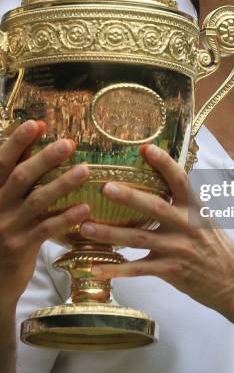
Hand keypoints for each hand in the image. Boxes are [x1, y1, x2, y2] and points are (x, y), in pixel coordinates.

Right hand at [0, 120, 89, 307]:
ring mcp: (6, 228)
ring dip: (62, 184)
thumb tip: (37, 131)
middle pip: (20, 178)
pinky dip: (66, 217)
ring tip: (85, 171)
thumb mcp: (4, 200)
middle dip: (45, 159)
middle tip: (69, 144)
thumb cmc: (3, 229)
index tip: (36, 124)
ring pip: (37, 201)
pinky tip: (85, 208)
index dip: (17, 142)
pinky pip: (46, 229)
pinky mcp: (20, 248)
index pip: (1, 163)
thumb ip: (18, 172)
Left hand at [80, 145, 233, 331]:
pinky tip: (97, 267)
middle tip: (105, 187)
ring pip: (139, 239)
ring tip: (85, 228)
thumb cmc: (217, 247)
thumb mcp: (206, 219)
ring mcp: (177, 249)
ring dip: (110, 234)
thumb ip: (184, 203)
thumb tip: (163, 181)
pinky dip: (116, 270)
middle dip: (129, 196)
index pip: (180, 180)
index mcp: (195, 208)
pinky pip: (138, 270)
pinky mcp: (170, 271)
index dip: (164, 163)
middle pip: (155, 207)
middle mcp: (186, 225)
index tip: (146, 148)